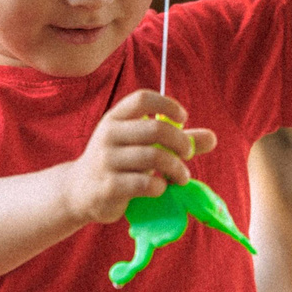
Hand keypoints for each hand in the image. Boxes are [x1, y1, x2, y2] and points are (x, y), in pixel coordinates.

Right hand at [62, 91, 214, 225]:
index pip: (142, 99)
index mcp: (115, 118)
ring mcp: (106, 161)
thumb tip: (212, 138)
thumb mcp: (140, 146)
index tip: (183, 119)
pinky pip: (144, 184)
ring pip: (153, 158)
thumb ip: (175, 140)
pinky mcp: (108, 186)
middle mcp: (108, 135)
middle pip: (155, 129)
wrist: (78, 191)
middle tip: (189, 154)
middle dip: (180, 142)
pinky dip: (160, 187)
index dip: (167, 105)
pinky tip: (160, 189)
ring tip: (182, 177)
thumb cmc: (116, 163)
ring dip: (176, 168)